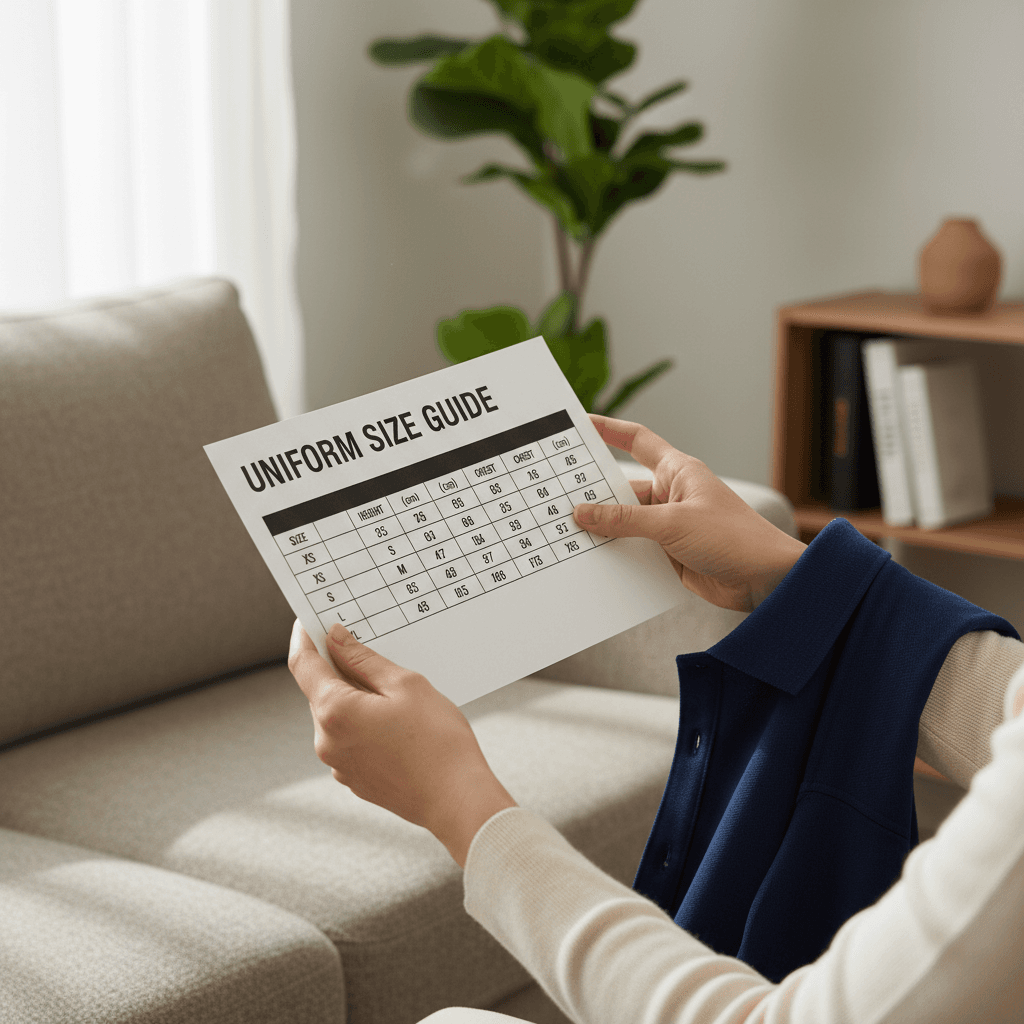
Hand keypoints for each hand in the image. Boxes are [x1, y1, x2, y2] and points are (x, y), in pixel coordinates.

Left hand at [288, 620, 515, 866]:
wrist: (458, 800)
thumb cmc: (438, 740)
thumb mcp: (405, 685)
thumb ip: (363, 659)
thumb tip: (335, 639)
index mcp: (335, 711)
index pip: (303, 665)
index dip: (304, 639)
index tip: (309, 620)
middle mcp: (326, 741)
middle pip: (321, 691)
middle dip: (340, 669)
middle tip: (372, 651)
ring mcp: (339, 764)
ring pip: (337, 716)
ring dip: (355, 698)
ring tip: (397, 694)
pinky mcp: (355, 779)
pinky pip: (350, 740)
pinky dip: (364, 723)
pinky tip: (397, 723)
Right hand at [574, 415, 806, 612]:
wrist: (765, 581)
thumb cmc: (733, 538)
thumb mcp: (672, 524)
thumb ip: (625, 520)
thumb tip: (584, 513)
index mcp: (677, 472)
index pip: (637, 441)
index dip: (609, 429)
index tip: (581, 424)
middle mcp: (672, 495)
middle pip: (622, 488)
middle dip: (594, 494)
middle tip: (558, 497)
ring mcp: (670, 526)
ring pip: (625, 523)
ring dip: (604, 530)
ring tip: (569, 535)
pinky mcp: (670, 554)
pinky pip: (635, 550)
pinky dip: (617, 555)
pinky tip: (595, 561)